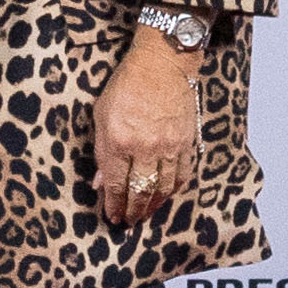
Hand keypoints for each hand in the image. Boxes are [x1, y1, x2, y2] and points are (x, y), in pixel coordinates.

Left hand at [93, 27, 201, 225]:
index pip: (116, 184)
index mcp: (119, 141)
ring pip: (163, 188)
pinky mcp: (187, 142)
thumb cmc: (126, 85)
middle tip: (128, 223)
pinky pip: (182, 175)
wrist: (162, 65)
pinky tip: (166, 196)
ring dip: (153, 205)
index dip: (114, 205)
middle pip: (140, 191)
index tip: (112, 217)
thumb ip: (102, 150)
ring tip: (145, 215)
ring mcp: (169, 147)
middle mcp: (145, 148)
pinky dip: (173, 190)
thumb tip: (101, 181)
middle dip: (133, 211)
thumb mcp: (101, 114)